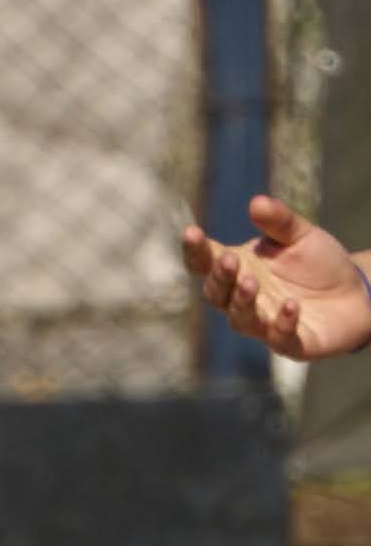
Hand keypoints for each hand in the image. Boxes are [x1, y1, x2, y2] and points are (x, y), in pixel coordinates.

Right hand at [185, 196, 370, 362]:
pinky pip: (278, 338)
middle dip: (219, 278)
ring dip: (241, 302)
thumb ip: (279, 221)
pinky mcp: (292, 343)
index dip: (194, 250)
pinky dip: (282, 324)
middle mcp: (243, 299)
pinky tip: (292, 306)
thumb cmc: (321, 263)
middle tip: (230, 260)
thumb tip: (256, 202)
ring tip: (251, 282)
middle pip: (216, 294)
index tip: (192, 232)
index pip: (205, 262)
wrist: (359, 294)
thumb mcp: (302, 235)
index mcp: (239, 269)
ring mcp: (264, 323)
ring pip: (239, 319)